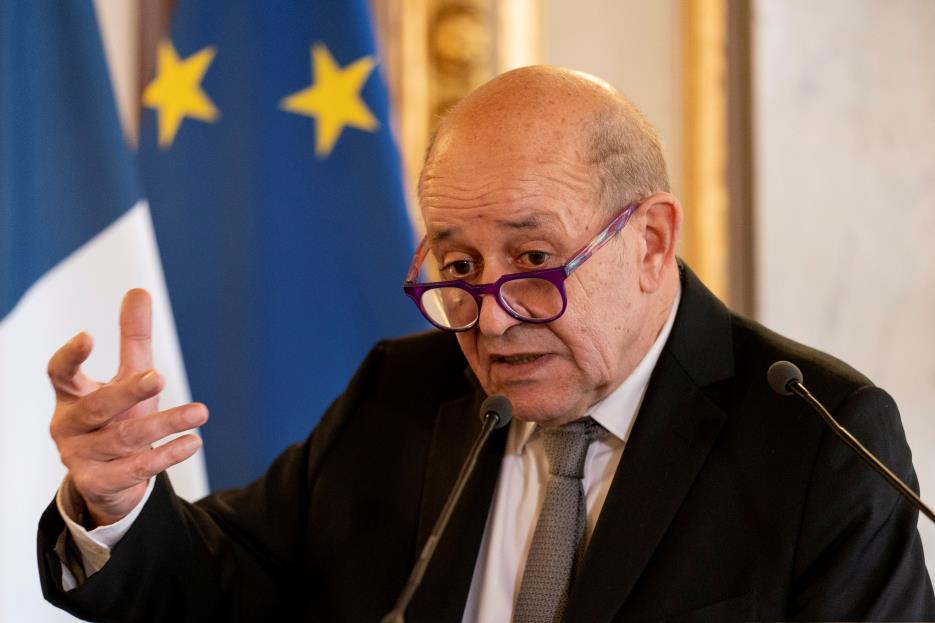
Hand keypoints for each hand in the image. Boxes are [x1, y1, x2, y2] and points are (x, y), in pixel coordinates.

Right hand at [48, 289, 207, 526]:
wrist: (110, 480)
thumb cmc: (118, 417)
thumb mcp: (127, 377)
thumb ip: (132, 339)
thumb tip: (139, 290)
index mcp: (71, 396)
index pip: (60, 374)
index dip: (70, 356)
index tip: (88, 335)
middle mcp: (70, 427)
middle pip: (96, 407)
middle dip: (128, 392)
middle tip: (159, 376)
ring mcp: (81, 458)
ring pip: (124, 438)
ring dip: (165, 424)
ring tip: (201, 412)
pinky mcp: (100, 484)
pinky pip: (136, 469)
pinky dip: (167, 455)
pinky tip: (193, 441)